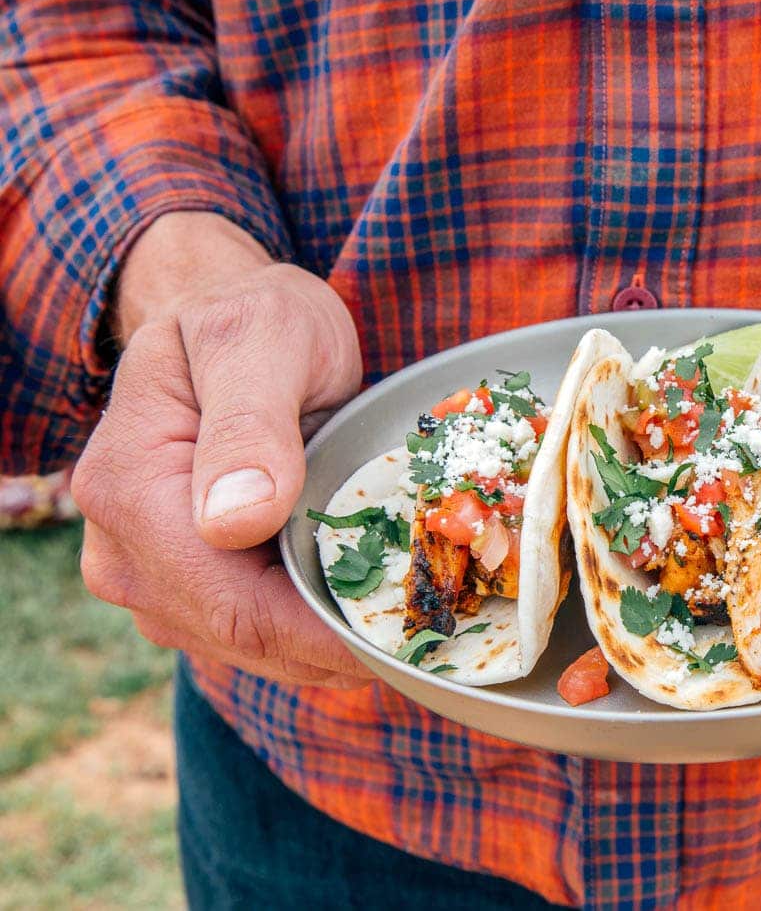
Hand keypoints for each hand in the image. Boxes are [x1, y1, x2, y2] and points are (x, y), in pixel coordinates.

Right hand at [72, 213, 371, 687]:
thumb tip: (234, 522)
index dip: (321, 638)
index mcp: (130, 489)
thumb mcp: (263, 339)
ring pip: (248, 646)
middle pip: (241, 637)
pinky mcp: (181, 585)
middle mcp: (121, 547)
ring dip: (329, 648)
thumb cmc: (252, 319)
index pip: (231, 605)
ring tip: (410, 632)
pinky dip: (312, 632)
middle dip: (336, 649)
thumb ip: (249, 423)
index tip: (405, 642)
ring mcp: (147, 574)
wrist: (227, 319)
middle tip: (431, 643)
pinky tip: (369, 614)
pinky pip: (250, 631)